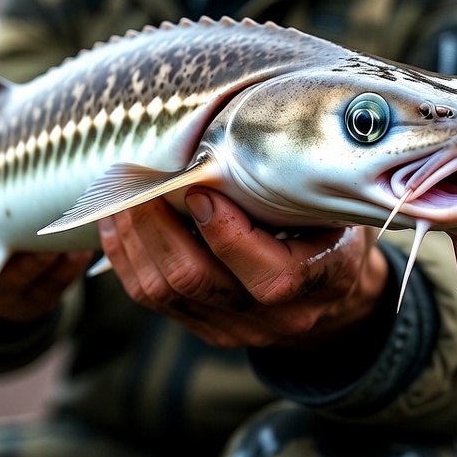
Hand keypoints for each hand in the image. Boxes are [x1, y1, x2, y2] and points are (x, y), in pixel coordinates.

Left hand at [97, 188, 389, 349]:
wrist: (336, 292)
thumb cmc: (333, 223)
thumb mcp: (338, 197)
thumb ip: (305, 177)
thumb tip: (256, 127)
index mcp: (326, 279)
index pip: (273, 276)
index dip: (228, 235)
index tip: (200, 187)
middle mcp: (282, 317)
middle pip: (200, 282)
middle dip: (158, 227)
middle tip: (139, 182)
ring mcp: (240, 330)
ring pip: (166, 293)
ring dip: (134, 239)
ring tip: (119, 194)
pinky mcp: (207, 329)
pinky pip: (153, 300)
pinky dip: (127, 257)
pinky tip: (118, 222)